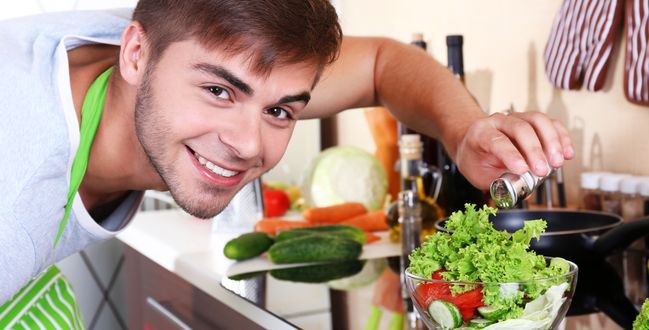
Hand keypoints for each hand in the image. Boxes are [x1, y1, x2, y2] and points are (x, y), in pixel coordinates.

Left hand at [454, 111, 573, 189]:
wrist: (472, 143)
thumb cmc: (476, 160)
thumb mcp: (479, 176)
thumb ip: (500, 183)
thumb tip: (527, 192)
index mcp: (481, 134)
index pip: (497, 141)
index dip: (511, 155)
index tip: (523, 170)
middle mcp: (498, 122)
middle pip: (520, 128)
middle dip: (534, 150)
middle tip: (543, 171)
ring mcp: (516, 118)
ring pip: (537, 120)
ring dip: (552, 141)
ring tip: (558, 162)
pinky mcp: (531, 120)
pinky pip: (549, 123)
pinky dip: (561, 136)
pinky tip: (567, 153)